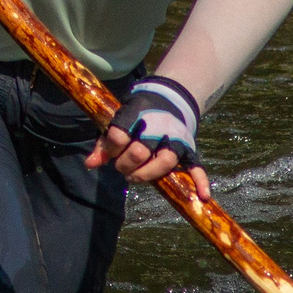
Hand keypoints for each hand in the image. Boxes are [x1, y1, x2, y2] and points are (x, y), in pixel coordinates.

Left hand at [85, 75, 209, 198]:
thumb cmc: (138, 113)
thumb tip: (90, 165)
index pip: (119, 135)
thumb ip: (105, 143)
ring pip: (165, 161)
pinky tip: (202, 196)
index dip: (110, 148)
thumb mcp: (119, 118)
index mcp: (137, 114)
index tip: (109, 152)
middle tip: (121, 166)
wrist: (169, 97)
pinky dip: (200, 181)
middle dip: (125, 164)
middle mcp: (157, 126)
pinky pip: (196, 166)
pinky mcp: (188, 148)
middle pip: (139, 151)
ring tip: (135, 177)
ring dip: (147, 174)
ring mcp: (174, 138)